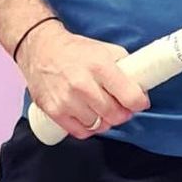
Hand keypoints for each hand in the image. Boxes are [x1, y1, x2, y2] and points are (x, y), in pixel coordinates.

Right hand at [15, 23, 151, 139]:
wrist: (41, 49)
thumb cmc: (76, 50)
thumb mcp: (105, 50)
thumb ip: (124, 67)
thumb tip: (140, 87)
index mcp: (100, 66)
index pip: (129, 95)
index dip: (139, 103)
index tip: (140, 103)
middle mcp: (83, 84)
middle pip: (114, 114)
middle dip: (123, 113)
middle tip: (122, 108)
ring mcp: (67, 100)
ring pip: (98, 125)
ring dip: (105, 121)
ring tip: (103, 111)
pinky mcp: (53, 111)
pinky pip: (80, 132)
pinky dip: (89, 129)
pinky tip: (90, 118)